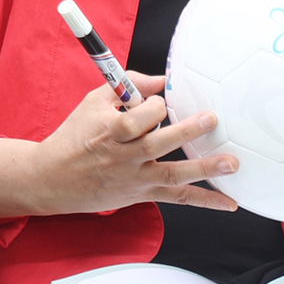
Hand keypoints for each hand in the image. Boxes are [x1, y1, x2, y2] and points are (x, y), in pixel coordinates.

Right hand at [0, 74, 239, 218]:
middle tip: (212, 119)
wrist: (52, 178)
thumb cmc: (75, 136)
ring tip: (231, 162)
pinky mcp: (142, 194)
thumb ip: (127, 86)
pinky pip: (176, 199)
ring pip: (172, 174)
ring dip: (204, 168)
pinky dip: (204, 201)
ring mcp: (134, 178)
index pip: (137, 117)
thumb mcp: (92, 103)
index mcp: (108, 131)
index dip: (153, 105)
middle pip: (158, 144)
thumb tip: (162, 80)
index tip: (159, 101)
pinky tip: (230, 202)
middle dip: (186, 131)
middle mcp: (122, 157)